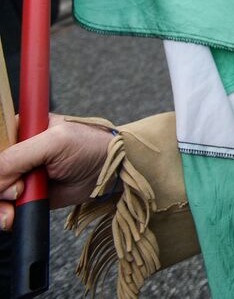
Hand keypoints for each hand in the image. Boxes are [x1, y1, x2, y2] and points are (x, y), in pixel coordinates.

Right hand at [0, 116, 114, 226]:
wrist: (109, 172)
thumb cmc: (90, 146)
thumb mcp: (54, 142)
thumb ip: (18, 157)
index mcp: (18, 130)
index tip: (6, 174)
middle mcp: (15, 153)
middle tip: (17, 191)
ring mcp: (18, 176)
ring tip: (14, 207)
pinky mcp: (25, 196)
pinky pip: (4, 209)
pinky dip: (5, 216)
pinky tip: (13, 215)